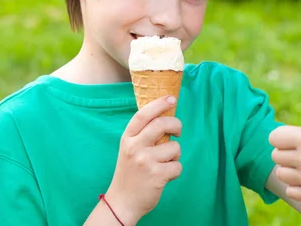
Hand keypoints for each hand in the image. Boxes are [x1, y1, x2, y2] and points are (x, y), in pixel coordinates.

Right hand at [105, 96, 182, 224]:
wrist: (122, 202)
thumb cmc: (130, 172)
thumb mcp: (130, 148)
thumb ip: (143, 133)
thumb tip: (166, 114)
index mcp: (127, 138)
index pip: (143, 115)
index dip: (159, 104)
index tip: (171, 98)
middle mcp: (134, 147)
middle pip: (162, 124)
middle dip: (176, 125)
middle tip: (178, 131)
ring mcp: (145, 161)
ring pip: (175, 147)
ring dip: (175, 155)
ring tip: (164, 164)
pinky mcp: (157, 176)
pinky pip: (178, 166)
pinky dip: (175, 171)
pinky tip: (164, 176)